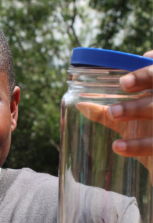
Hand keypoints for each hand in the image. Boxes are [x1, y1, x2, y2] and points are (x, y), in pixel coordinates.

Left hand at [76, 50, 152, 181]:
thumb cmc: (143, 134)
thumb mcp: (124, 122)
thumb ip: (104, 113)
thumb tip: (79, 104)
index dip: (143, 76)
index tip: (123, 82)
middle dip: (136, 101)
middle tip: (114, 107)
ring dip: (134, 112)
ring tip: (112, 115)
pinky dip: (137, 145)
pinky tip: (118, 146)